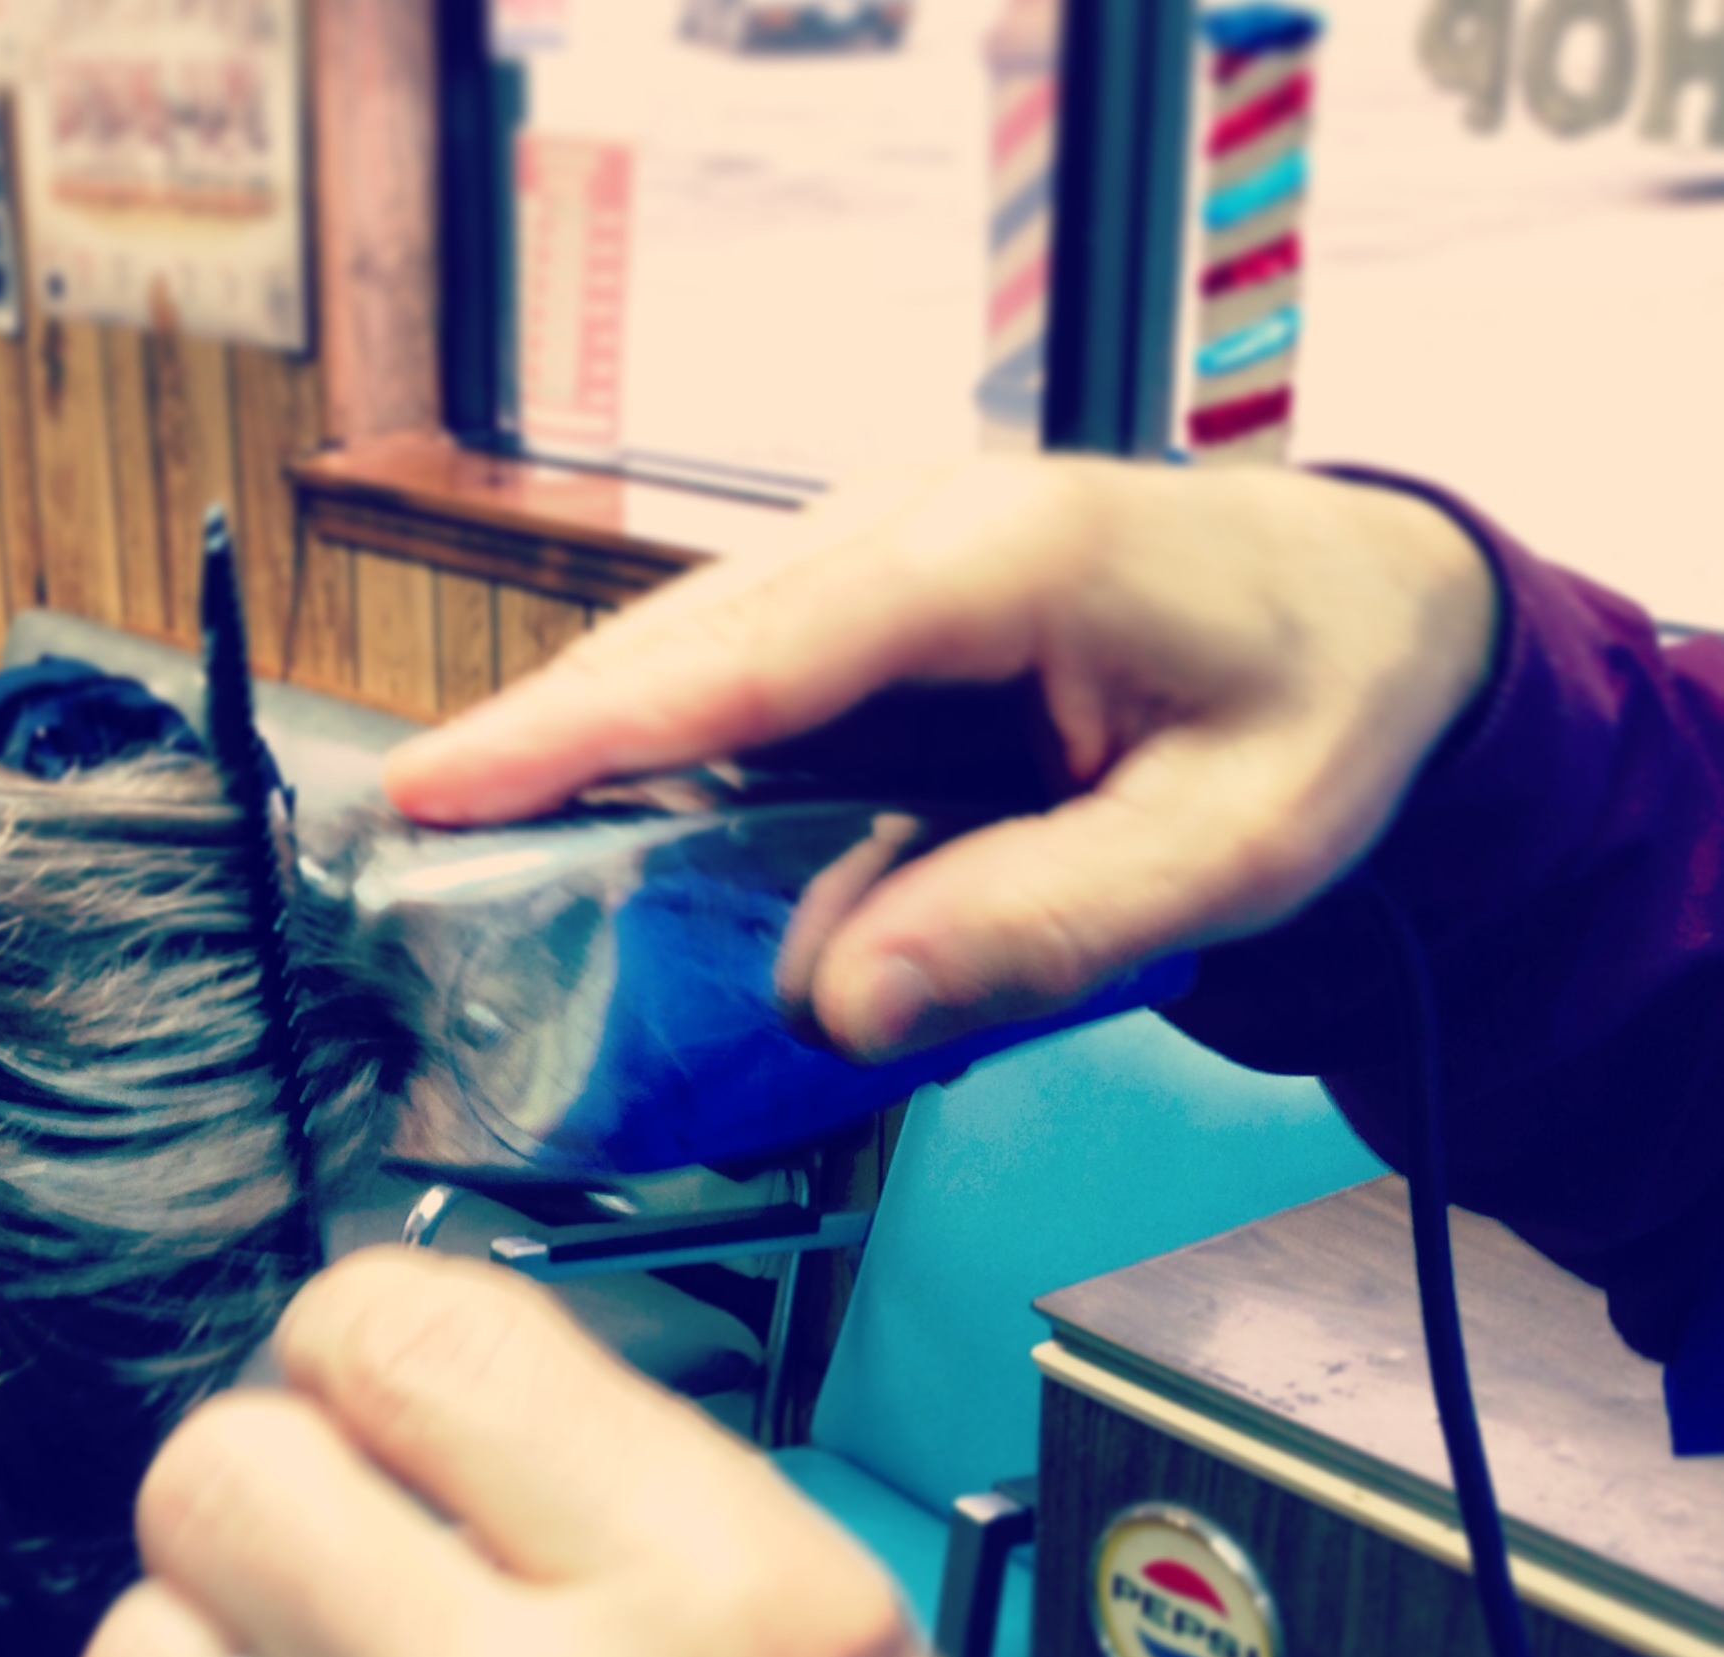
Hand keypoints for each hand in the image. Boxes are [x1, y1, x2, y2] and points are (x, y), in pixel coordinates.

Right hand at [383, 458, 1496, 1059]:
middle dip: (541, 743)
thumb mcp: (1231, 850)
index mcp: (1001, 559)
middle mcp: (920, 530)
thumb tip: (840, 999)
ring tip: (485, 856)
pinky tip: (627, 841)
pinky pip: (748, 687)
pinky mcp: (882, 613)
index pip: (748, 647)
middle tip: (411, 851)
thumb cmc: (1317, 708)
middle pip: (683, 639)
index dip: (577, 726)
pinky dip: (674, 760)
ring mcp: (892, 561)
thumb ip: (1041, 926)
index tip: (438, 793)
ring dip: (596, 756)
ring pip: (699, 657)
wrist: (1371, 618)